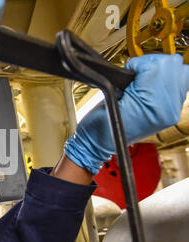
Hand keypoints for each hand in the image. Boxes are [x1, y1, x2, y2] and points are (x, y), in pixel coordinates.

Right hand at [64, 54, 188, 174]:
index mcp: (154, 105)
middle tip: (137, 75)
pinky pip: (176, 86)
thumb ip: (135, 76)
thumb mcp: (113, 94)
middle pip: (175, 66)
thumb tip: (145, 64)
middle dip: (154, 65)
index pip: (163, 64)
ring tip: (142, 82)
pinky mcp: (169, 113)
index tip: (130, 70)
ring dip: (159, 73)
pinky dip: (161, 83)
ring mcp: (170, 112)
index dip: (142, 63)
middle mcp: (168, 109)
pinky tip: (147, 89)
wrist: (98, 143)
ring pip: (180, 73)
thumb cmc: (99, 125)